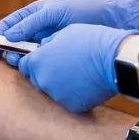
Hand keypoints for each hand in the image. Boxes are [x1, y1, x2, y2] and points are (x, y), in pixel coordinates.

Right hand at [0, 0, 138, 62]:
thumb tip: (8, 36)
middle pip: (16, 42)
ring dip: (23, 59)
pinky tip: (38, 69)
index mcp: (36, 14)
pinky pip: (45, 60)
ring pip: (30, 53)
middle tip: (11, 61)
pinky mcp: (62, 54)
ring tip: (24, 65)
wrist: (113, 20)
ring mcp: (51, 42)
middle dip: (10, 51)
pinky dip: (38, 65)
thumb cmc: (84, 10)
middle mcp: (41, 29)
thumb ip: (30, 23)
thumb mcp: (54, 13)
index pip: (10, 25)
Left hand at [15, 24, 134, 112]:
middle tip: (63, 64)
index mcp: (38, 62)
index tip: (41, 59)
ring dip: (60, 83)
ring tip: (77, 73)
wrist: (114, 59)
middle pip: (37, 79)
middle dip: (46, 72)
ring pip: (53, 90)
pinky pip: (68, 99)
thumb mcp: (63, 33)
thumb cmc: (90, 41)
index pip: (25, 65)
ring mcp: (57, 96)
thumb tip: (43, 49)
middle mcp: (43, 81)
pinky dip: (74, 93)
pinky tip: (85, 83)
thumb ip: (47, 44)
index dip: (33, 61)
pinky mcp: (72, 106)